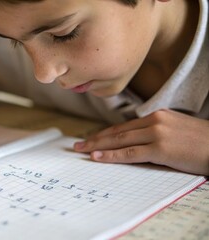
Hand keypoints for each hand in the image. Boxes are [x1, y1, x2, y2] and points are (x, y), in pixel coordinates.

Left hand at [73, 109, 208, 174]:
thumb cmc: (200, 141)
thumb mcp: (175, 128)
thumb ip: (155, 131)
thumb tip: (135, 140)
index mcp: (156, 115)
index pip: (123, 126)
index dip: (104, 133)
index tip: (90, 138)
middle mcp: (153, 121)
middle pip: (117, 132)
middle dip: (95, 139)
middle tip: (77, 145)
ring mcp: (156, 134)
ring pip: (119, 141)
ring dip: (98, 146)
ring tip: (82, 150)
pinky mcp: (160, 148)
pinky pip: (130, 153)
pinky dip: (112, 156)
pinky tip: (98, 157)